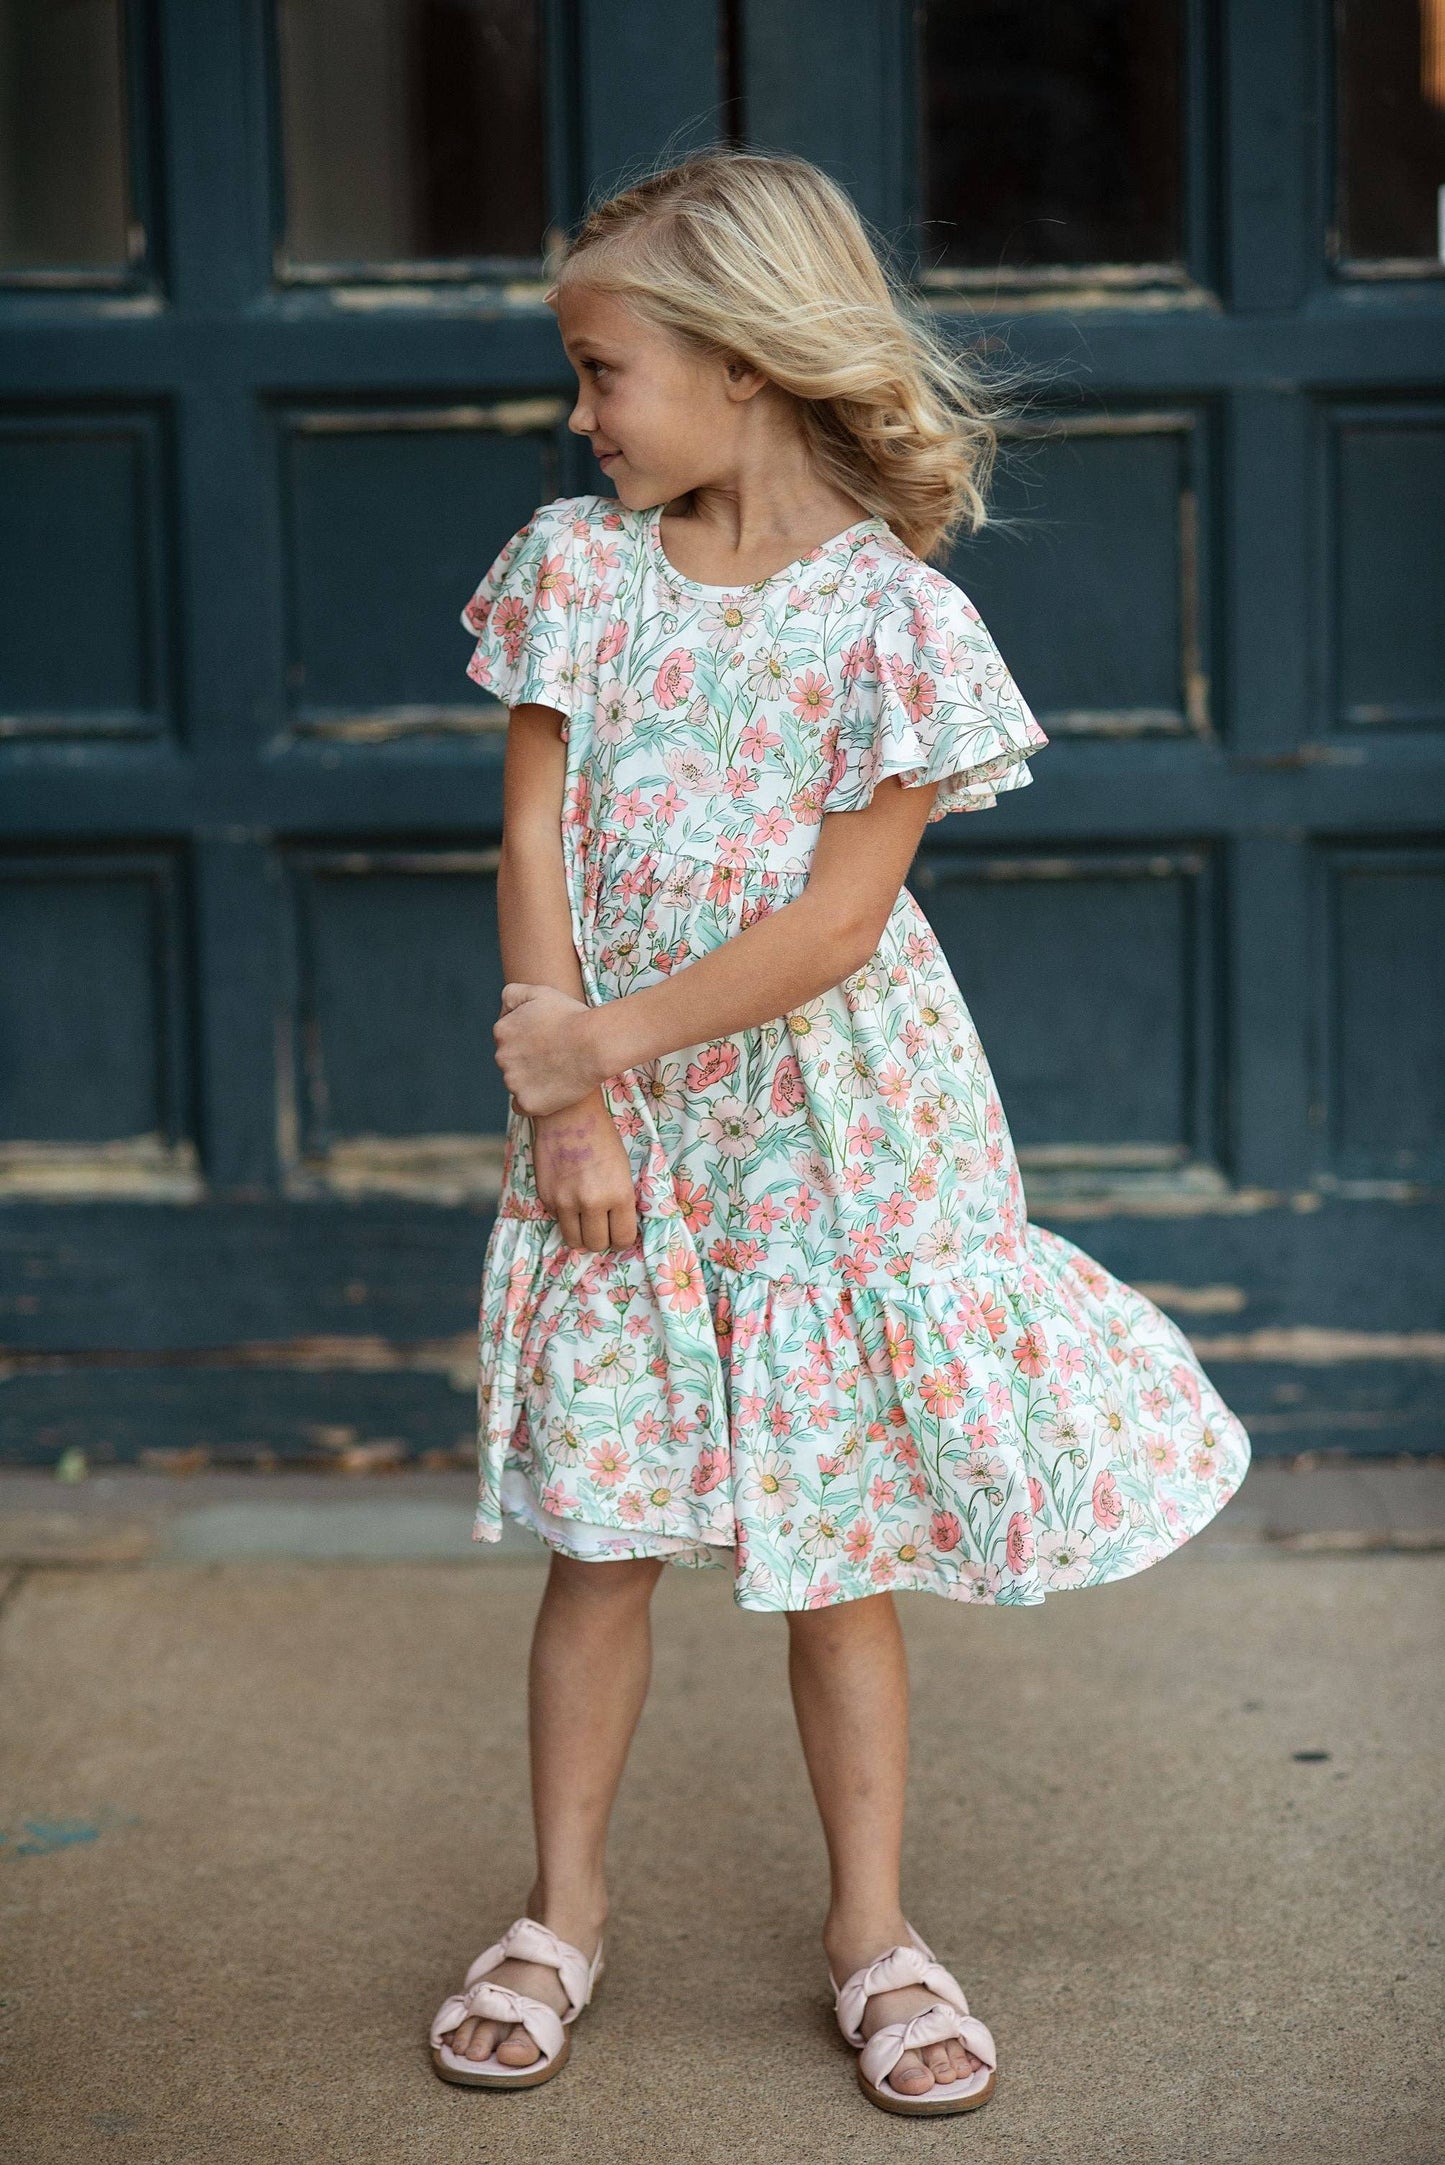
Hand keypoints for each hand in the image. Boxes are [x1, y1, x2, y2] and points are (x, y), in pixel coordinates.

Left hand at [493, 982, 602, 1116]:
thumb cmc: (572, 1015)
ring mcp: (513, 1082)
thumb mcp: (540, 991)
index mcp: (501, 1031)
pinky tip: (549, 1092)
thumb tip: (502, 1009)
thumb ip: (513, 993)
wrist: (595, 1043)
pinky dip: (533, 1101)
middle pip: (510, 1062)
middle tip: (555, 1056)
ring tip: (558, 1072)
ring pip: (516, 1083)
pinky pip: (522, 1106)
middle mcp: (502, 1057)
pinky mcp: (528, 1103)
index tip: (547, 1040)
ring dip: (531, 1080)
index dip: (528, 1040)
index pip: (507, 1039)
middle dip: (527, 1060)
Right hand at [532, 1091, 638, 1251]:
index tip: (620, 1232)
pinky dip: (565, 1215)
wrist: (568, 1113)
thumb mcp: (622, 1169)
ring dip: (581, 1235)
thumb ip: (620, 1200)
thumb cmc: (602, 1137)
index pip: (622, 1238)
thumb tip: (618, 1228)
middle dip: (601, 1240)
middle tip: (602, 1226)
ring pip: (574, 1241)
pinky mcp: (545, 1196)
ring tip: (586, 1220)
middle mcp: (592, 1202)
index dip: (622, 1239)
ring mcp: (565, 1201)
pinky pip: (557, 1220)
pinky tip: (569, 1195)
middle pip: (596, 1245)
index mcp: (618, 1194)